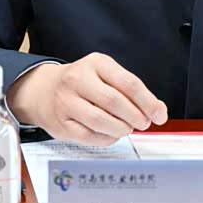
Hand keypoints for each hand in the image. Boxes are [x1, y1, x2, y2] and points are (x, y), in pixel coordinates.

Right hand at [6, 53, 167, 145]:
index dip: (148, 102)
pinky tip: (112, 134)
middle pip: (116, 102)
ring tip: (127, 128)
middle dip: (136, 117)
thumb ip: (132, 90)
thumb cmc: (83, 83)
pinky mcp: (61, 124)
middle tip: (143, 123)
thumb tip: (158, 110)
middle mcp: (78, 79)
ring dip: (122, 129)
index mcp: (96, 63)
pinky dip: (107, 139)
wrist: (44, 90)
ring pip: (101, 121)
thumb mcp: (107, 74)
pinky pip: (90, 137)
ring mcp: (66, 102)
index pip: (129, 83)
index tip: (159, 114)